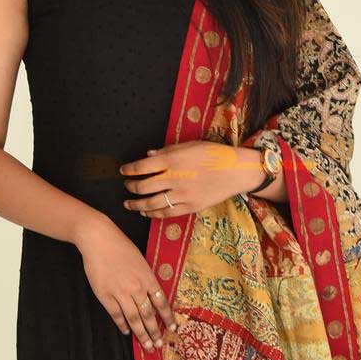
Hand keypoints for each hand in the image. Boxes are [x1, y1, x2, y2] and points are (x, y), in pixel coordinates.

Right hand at [75, 217, 176, 351]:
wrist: (99, 240)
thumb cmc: (121, 247)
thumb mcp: (140, 261)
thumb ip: (146, 279)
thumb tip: (153, 296)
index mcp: (147, 277)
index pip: (162, 302)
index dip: (168, 317)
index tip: (173, 328)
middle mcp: (136, 287)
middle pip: (148, 315)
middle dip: (155, 332)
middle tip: (159, 345)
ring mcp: (120, 292)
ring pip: (134, 319)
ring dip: (141, 334)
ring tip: (147, 345)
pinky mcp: (105, 295)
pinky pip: (116, 315)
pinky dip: (122, 325)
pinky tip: (127, 332)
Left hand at [119, 139, 255, 218]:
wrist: (237, 171)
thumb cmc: (214, 154)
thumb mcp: (190, 145)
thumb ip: (167, 151)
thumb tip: (148, 155)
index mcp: (173, 160)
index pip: (142, 166)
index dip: (129, 169)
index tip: (123, 170)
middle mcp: (174, 178)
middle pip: (143, 186)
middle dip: (130, 187)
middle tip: (126, 186)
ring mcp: (182, 194)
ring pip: (152, 203)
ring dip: (136, 204)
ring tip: (129, 204)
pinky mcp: (190, 206)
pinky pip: (167, 213)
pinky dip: (153, 214)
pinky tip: (146, 212)